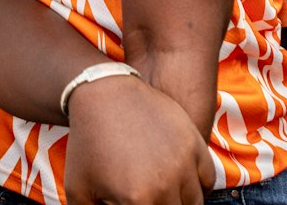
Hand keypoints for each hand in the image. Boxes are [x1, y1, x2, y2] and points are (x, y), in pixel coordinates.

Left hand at [64, 74, 213, 204]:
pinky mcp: (195, 144)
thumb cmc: (88, 141)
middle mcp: (165, 184)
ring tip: (163, 196)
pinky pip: (208, 179)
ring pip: (194, 203)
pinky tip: (182, 186)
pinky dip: (199, 187)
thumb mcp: (78, 188)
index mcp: (138, 199)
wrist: (105, 93)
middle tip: (144, 196)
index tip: (129, 200)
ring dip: (180, 202)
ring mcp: (184, 163)